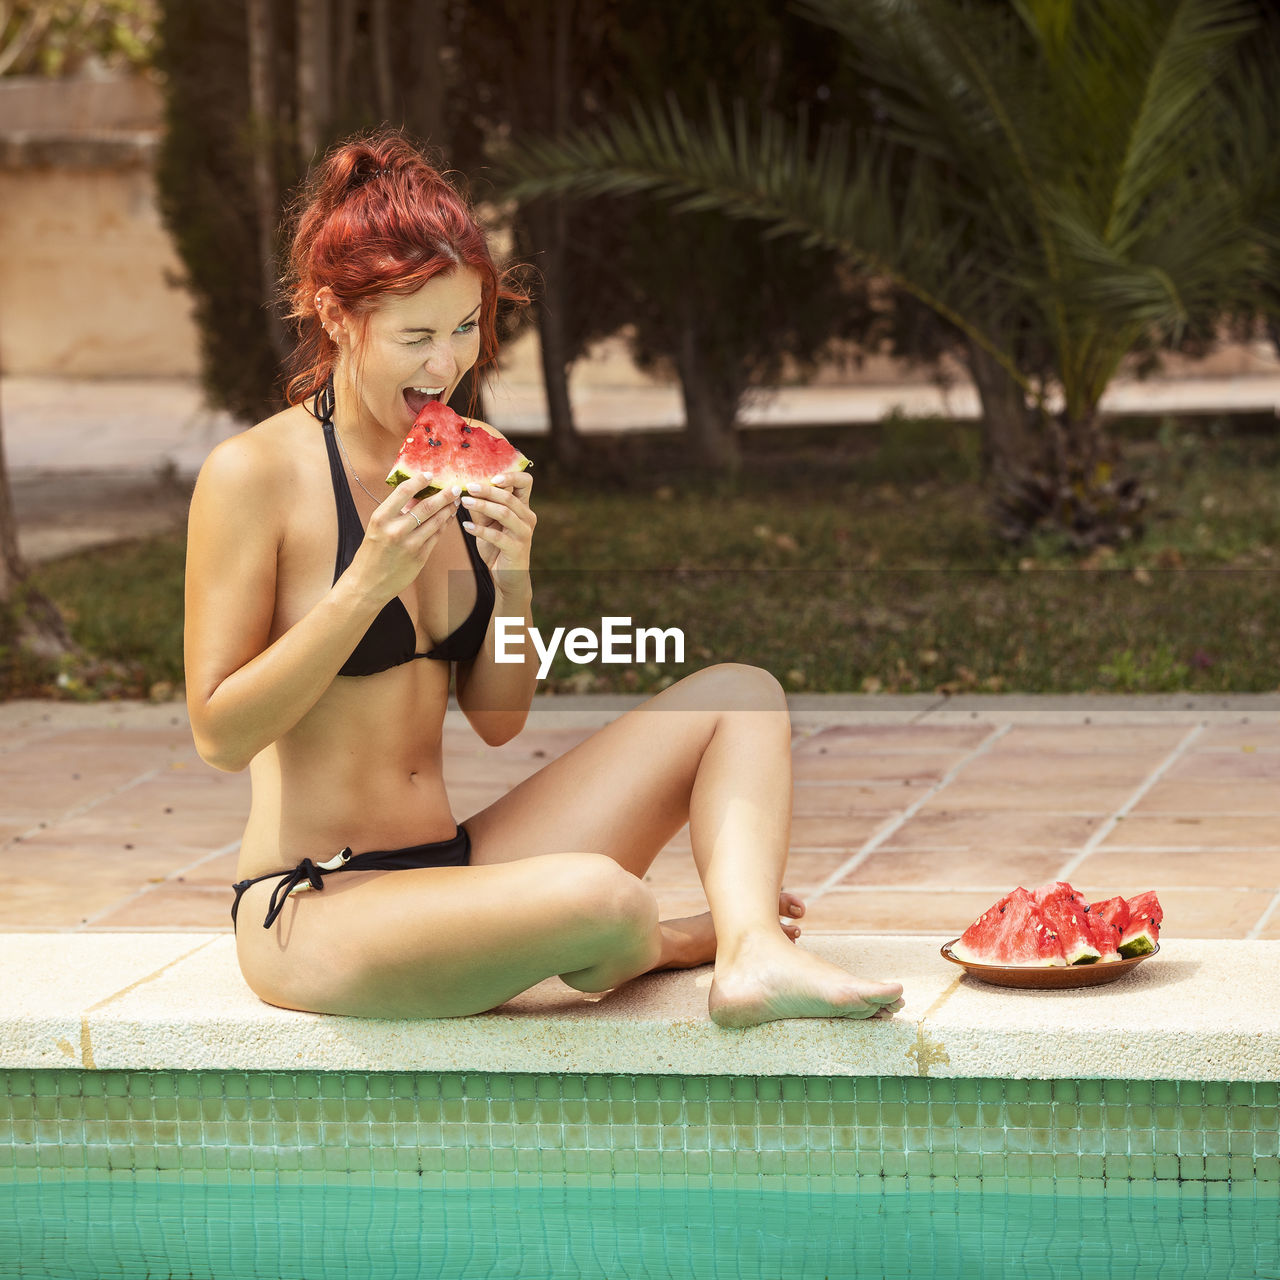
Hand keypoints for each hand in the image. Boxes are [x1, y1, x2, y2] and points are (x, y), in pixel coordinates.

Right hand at [348, 472, 459, 603]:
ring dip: (448, 510)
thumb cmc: (371, 554)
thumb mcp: (377, 528)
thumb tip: (416, 496)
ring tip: (455, 502)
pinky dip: (444, 525)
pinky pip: (436, 536)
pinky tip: (449, 518)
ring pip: (435, 521)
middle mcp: (395, 530)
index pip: (403, 492)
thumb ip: (396, 513)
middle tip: (455, 488)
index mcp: (381, 518)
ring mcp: (410, 545)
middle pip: (426, 506)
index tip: (429, 475)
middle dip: (444, 495)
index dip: (419, 481)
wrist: (368, 584)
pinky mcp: (420, 557)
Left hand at [458, 465, 535, 578]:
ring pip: (504, 513)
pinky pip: (497, 536)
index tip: (491, 476)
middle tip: (468, 486)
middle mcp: (527, 517)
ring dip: (482, 506)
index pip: (525, 482)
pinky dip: (480, 530)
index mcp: (523, 507)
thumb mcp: (488, 523)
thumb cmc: (497, 547)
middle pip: (509, 497)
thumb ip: (481, 508)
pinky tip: (466, 527)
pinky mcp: (516, 548)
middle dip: (487, 490)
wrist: (509, 576)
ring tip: (464, 502)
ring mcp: (524, 533)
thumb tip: (464, 489)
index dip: (511, 475)